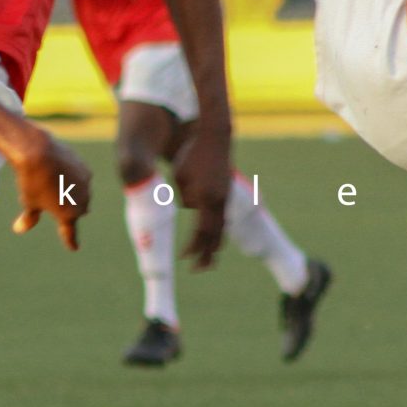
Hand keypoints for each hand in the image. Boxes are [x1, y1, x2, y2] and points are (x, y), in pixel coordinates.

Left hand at [8, 131, 92, 249]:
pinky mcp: (85, 167)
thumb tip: (19, 229)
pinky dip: (72, 177)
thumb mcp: (29, 201)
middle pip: (78, 210)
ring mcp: (86, 183)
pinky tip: (59, 170)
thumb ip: (29, 217)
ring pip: (81, 193)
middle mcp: (82, 201)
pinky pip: (80, 177)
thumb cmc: (31, 181)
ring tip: (53, 182)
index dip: (71, 240)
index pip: (70, 232)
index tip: (74, 248)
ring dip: (71, 192)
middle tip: (56, 204)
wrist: (39, 151)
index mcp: (69, 214)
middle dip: (69, 209)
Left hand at [170, 124, 230, 267]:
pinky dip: (217, 231)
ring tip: (208, 260)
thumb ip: (185, 199)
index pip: (199, 232)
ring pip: (222, 228)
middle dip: (206, 255)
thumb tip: (191, 210)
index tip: (183, 258)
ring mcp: (225, 197)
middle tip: (197, 269)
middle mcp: (218, 201)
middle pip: (214, 236)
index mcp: (205, 199)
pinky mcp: (226, 192)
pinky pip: (222, 217)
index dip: (192, 248)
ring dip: (214, 245)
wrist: (215, 136)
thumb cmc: (192, 154)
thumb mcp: (180, 177)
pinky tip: (212, 238)